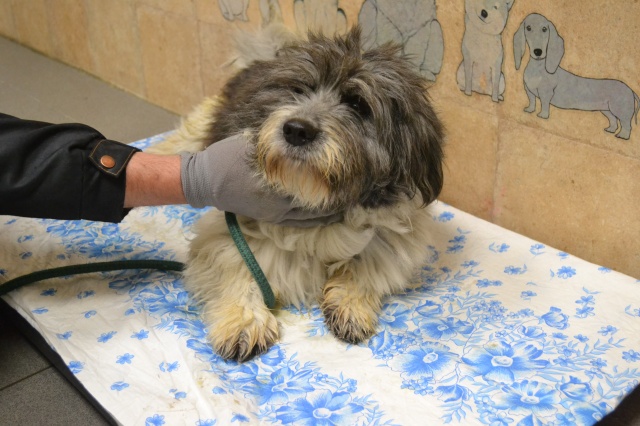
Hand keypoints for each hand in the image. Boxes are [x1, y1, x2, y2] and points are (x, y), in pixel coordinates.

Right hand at [180, 134, 341, 226]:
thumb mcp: (254, 141)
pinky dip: (318, 218)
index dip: (335, 179)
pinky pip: (301, 223)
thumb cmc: (228, 156)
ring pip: (312, 215)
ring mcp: (276, 213)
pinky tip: (330, 213)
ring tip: (350, 202)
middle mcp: (279, 201)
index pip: (314, 181)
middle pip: (318, 202)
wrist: (204, 180)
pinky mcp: (272, 219)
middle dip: (339, 197)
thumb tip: (304, 131)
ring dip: (331, 209)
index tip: (352, 172)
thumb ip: (280, 140)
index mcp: (276, 179)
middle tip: (358, 189)